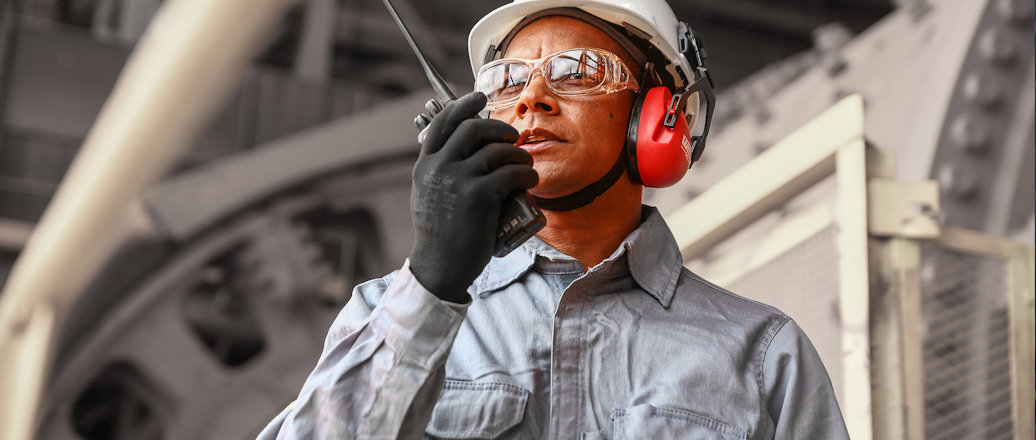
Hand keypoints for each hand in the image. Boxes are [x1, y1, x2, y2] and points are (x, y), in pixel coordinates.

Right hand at [408, 92, 537, 302]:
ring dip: (518, 153)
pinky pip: (511, 172)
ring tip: (526, 164)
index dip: (463, 105)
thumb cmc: (441, 234)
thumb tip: (467, 149)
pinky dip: (526, 173)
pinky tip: (530, 180)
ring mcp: (458, 180)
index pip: (442, 122)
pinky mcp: (479, 195)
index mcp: (425, 165)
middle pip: (473, 128)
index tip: (479, 97)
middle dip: (499, 127)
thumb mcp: (429, 195)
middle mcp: (438, 167)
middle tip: (513, 138)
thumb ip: (441, 171)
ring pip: (497, 149)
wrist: (440, 266)